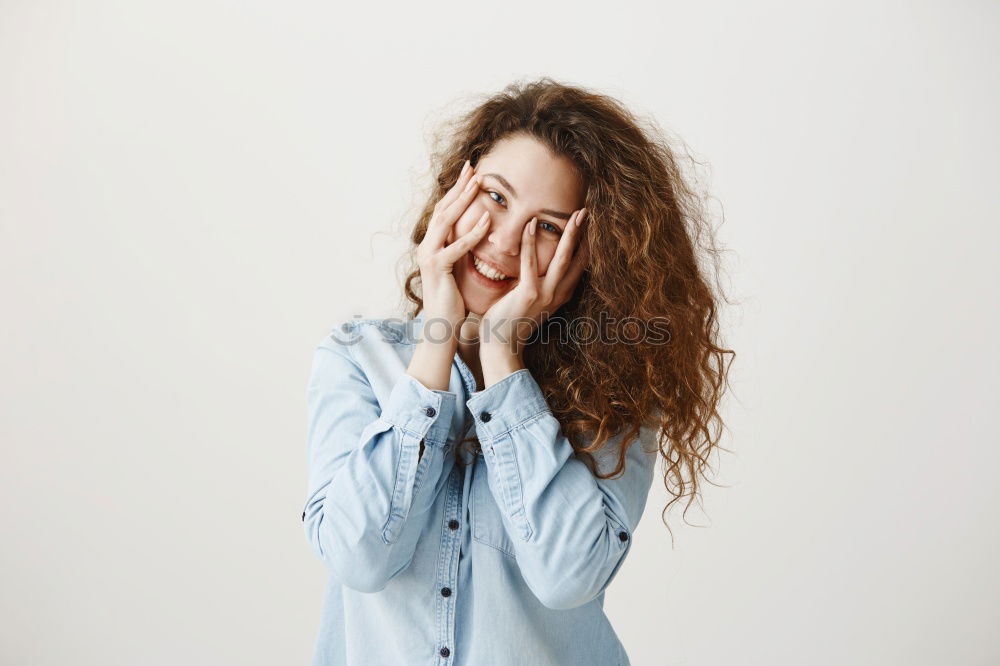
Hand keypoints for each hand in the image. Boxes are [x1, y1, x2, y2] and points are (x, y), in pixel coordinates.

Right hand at [416, 160, 491, 330]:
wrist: (441, 327)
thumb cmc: (453, 302)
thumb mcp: (457, 270)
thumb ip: (460, 251)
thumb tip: (475, 234)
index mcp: (432, 246)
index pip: (444, 212)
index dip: (456, 191)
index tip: (470, 173)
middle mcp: (426, 247)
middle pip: (442, 209)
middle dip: (458, 187)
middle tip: (473, 167)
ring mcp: (429, 257)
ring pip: (446, 221)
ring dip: (463, 200)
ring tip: (479, 183)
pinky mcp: (438, 269)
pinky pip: (457, 246)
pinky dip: (472, 232)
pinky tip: (486, 220)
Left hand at [480, 208, 589, 362]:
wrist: (501, 346)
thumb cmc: (510, 321)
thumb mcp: (530, 300)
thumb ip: (537, 283)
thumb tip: (535, 264)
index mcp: (561, 295)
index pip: (579, 265)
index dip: (584, 243)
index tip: (584, 224)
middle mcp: (558, 295)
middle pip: (578, 258)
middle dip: (582, 234)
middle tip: (585, 211)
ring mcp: (546, 295)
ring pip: (563, 259)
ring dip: (568, 234)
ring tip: (571, 214)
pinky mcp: (528, 294)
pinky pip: (531, 263)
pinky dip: (530, 242)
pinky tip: (530, 225)